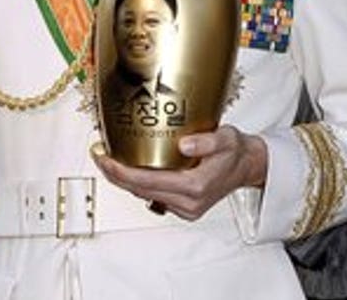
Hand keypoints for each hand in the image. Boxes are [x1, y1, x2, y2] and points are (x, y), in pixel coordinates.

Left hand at [93, 126, 267, 219]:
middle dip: (115, 174)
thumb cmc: (236, 151)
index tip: (104, 157)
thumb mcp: (226, 138)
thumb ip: (207, 142)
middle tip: (98, 154)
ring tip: (109, 158)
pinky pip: (153, 195)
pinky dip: (138, 183)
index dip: (121, 171)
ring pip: (144, 194)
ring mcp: (185, 208)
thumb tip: (184, 145)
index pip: (147, 182)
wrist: (247, 166)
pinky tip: (130, 167)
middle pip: (139, 190)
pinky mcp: (183, 208)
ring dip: (124, 179)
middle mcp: (188, 202)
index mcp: (196, 187)